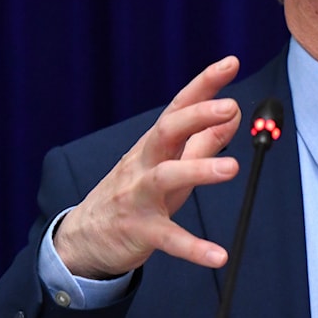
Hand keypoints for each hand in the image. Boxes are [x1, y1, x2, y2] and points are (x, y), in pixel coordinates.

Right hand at [53, 56, 242, 278]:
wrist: (83, 238)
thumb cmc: (135, 192)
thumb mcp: (170, 162)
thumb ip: (203, 140)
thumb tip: (233, 115)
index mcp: (155, 144)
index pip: (180, 106)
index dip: (204, 84)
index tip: (230, 62)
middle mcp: (145, 163)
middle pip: (167, 131)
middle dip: (197, 115)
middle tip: (230, 106)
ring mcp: (138, 196)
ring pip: (166, 177)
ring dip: (199, 170)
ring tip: (231, 168)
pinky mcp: (140, 230)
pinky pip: (168, 238)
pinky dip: (193, 247)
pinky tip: (218, 254)